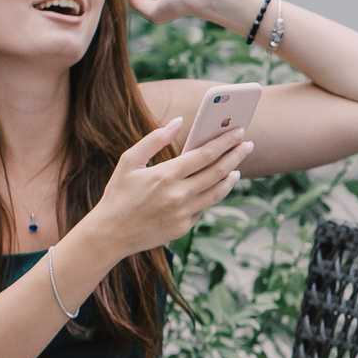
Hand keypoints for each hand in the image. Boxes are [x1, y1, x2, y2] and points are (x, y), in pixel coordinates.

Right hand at [80, 118, 251, 259]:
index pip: (204, 154)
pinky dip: (214, 194)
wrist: (110, 234)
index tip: (238, 131)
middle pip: (217, 172)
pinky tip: (218, 185)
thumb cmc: (118, 194)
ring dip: (231, 177)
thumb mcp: (129, 161)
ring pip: (217, 192)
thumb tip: (178, 122)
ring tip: (237, 166)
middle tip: (247, 144)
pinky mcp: (184, 227)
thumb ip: (155, 139)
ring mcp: (183, 213)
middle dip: (235, 155)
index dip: (224, 142)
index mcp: (165, 175)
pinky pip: (204, 207)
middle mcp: (178, 195)